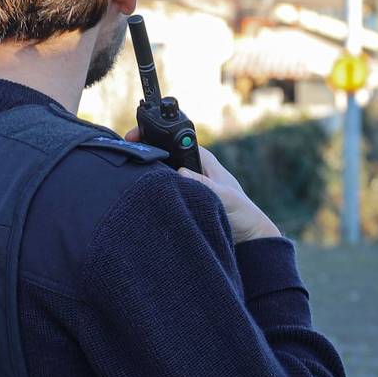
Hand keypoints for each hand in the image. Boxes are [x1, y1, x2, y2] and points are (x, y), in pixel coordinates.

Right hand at [127, 128, 280, 241]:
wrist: (247, 240)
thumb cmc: (242, 213)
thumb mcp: (224, 197)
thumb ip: (204, 185)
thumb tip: (181, 173)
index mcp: (205, 163)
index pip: (178, 142)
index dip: (160, 136)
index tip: (140, 136)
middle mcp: (194, 172)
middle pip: (167, 158)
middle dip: (150, 156)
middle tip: (130, 156)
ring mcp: (188, 188)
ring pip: (164, 177)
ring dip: (151, 177)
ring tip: (132, 177)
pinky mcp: (184, 203)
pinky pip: (165, 194)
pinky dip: (155, 194)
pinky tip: (143, 196)